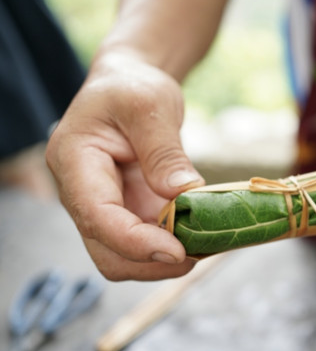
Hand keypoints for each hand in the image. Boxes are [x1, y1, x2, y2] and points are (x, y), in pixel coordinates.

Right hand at [46, 53, 202, 280]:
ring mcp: (104, 208)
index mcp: (75, 162)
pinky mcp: (127, 213)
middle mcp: (82, 194)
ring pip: (126, 258)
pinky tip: (201, 238)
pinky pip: (144, 245)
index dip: (137, 242)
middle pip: (108, 253)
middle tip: (201, 251)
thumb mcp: (150, 106)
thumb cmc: (132, 88)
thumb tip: (181, 194)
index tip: (178, 251)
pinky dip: (171, 248)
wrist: (129, 88)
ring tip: (206, 245)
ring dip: (164, 262)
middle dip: (152, 262)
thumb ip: (163, 151)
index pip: (98, 217)